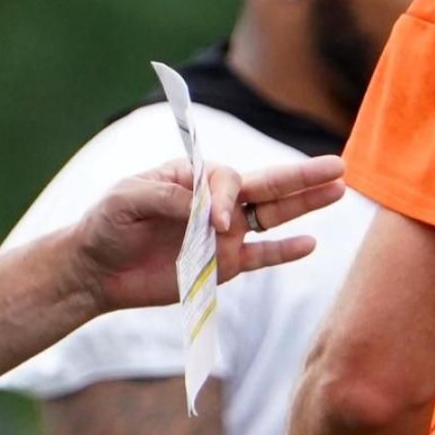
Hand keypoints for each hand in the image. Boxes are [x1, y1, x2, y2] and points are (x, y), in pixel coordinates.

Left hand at [69, 155, 345, 313]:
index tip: (214, 223)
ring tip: (339, 190)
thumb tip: (212, 216)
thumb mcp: (128, 199)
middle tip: (338, 165)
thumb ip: (169, 199)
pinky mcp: (223, 267)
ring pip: (272, 217)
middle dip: (302, 177)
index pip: (228, 180)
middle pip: (266, 186)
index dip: (227, 199)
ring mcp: (223, 235)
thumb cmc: (106, 224)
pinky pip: (261, 257)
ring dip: (305, 205)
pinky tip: (311, 243)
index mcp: (193, 177)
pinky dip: (285, 252)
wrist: (95, 269)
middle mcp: (215, 203)